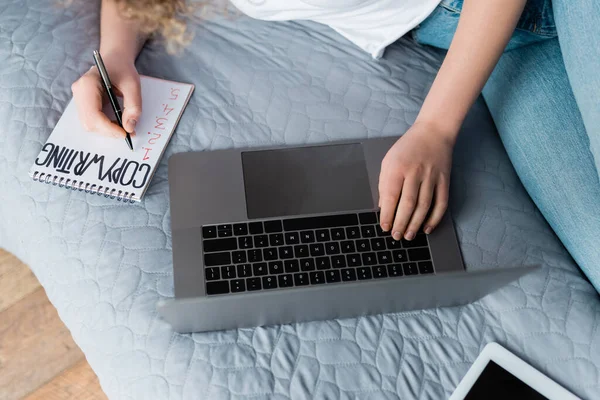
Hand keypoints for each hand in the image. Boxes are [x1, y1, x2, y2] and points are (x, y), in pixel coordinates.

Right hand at [71, 51, 141, 137]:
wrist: (114, 59)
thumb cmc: (123, 69)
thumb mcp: (133, 85)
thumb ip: (133, 106)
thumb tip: (129, 128)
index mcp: (88, 84)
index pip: (93, 115)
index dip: (109, 129)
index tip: (125, 134)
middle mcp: (78, 92)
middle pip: (89, 122)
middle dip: (109, 131)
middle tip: (128, 132)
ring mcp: (78, 98)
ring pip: (89, 124)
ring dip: (107, 130)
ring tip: (123, 127)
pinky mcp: (82, 103)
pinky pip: (90, 120)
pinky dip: (104, 126)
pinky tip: (115, 123)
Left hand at [378, 121, 454, 240]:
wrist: (433, 132)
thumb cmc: (407, 148)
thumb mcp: (388, 161)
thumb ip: (384, 184)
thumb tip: (383, 207)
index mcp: (397, 167)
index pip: (390, 196)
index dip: (387, 214)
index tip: (384, 226)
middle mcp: (415, 172)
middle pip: (408, 204)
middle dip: (401, 223)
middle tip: (396, 236)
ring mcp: (432, 176)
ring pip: (424, 206)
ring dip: (416, 224)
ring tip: (409, 235)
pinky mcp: (444, 180)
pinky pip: (441, 203)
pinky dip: (435, 218)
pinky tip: (427, 228)